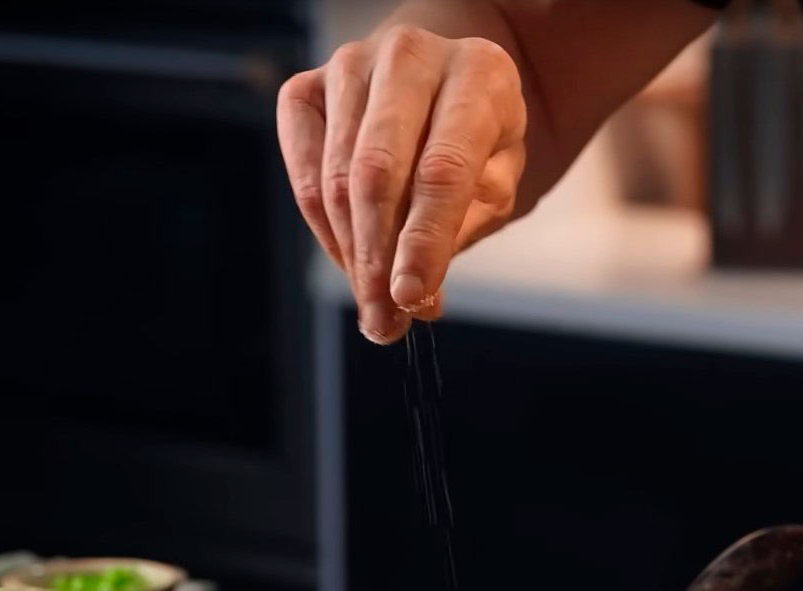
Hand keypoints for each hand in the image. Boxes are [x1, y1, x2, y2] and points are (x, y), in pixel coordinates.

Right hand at [277, 26, 526, 343]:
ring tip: (375, 308)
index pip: (444, 169)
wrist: (445, 77)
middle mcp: (408, 56)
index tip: (414, 301)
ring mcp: (349, 66)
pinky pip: (304, 173)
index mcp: (478, 72)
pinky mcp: (305, 87)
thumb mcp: (498, 178)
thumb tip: (416, 298)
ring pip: (336, 180)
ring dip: (351, 256)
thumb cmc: (478, 138)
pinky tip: (351, 260)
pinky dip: (324, 230)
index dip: (426, 240)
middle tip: (385, 322)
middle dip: (379, 259)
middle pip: (378, 174)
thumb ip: (463, 228)